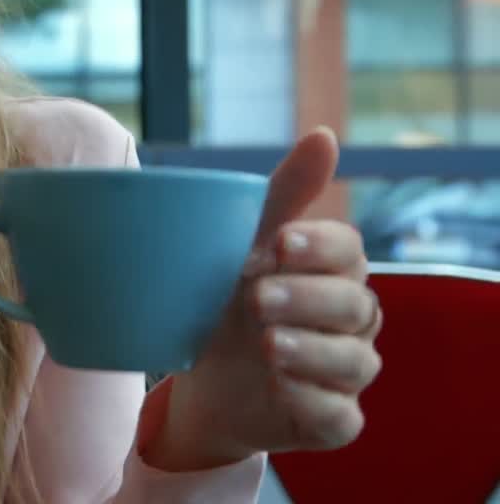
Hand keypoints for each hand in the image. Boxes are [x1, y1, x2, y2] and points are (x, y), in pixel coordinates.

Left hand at [147, 127, 383, 468]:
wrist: (200, 379)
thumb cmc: (228, 302)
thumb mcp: (239, 248)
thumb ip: (281, 198)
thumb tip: (325, 136)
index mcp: (332, 271)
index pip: (348, 250)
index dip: (319, 247)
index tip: (277, 244)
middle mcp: (350, 321)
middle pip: (354, 304)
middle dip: (306, 299)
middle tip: (256, 297)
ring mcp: (345, 373)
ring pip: (355, 362)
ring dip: (311, 351)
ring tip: (268, 345)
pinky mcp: (332, 420)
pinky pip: (340, 417)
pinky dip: (313, 402)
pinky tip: (281, 388)